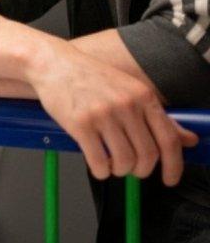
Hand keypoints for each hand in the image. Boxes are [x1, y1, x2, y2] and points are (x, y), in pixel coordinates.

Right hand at [29, 40, 198, 185]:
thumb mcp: (128, 89)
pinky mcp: (80, 124)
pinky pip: (98, 161)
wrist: (53, 64)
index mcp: (142, 95)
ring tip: (112, 165)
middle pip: (147, 155)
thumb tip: (188, 139)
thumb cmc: (89, 76)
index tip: (169, 178)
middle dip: (141, 170)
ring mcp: (103, 114)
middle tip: (132, 170)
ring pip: (124, 161)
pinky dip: (101, 171)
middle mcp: (126, 104)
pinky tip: (98, 166)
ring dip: (119, 171)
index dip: (174, 165)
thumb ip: (157, 116)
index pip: (168, 139)